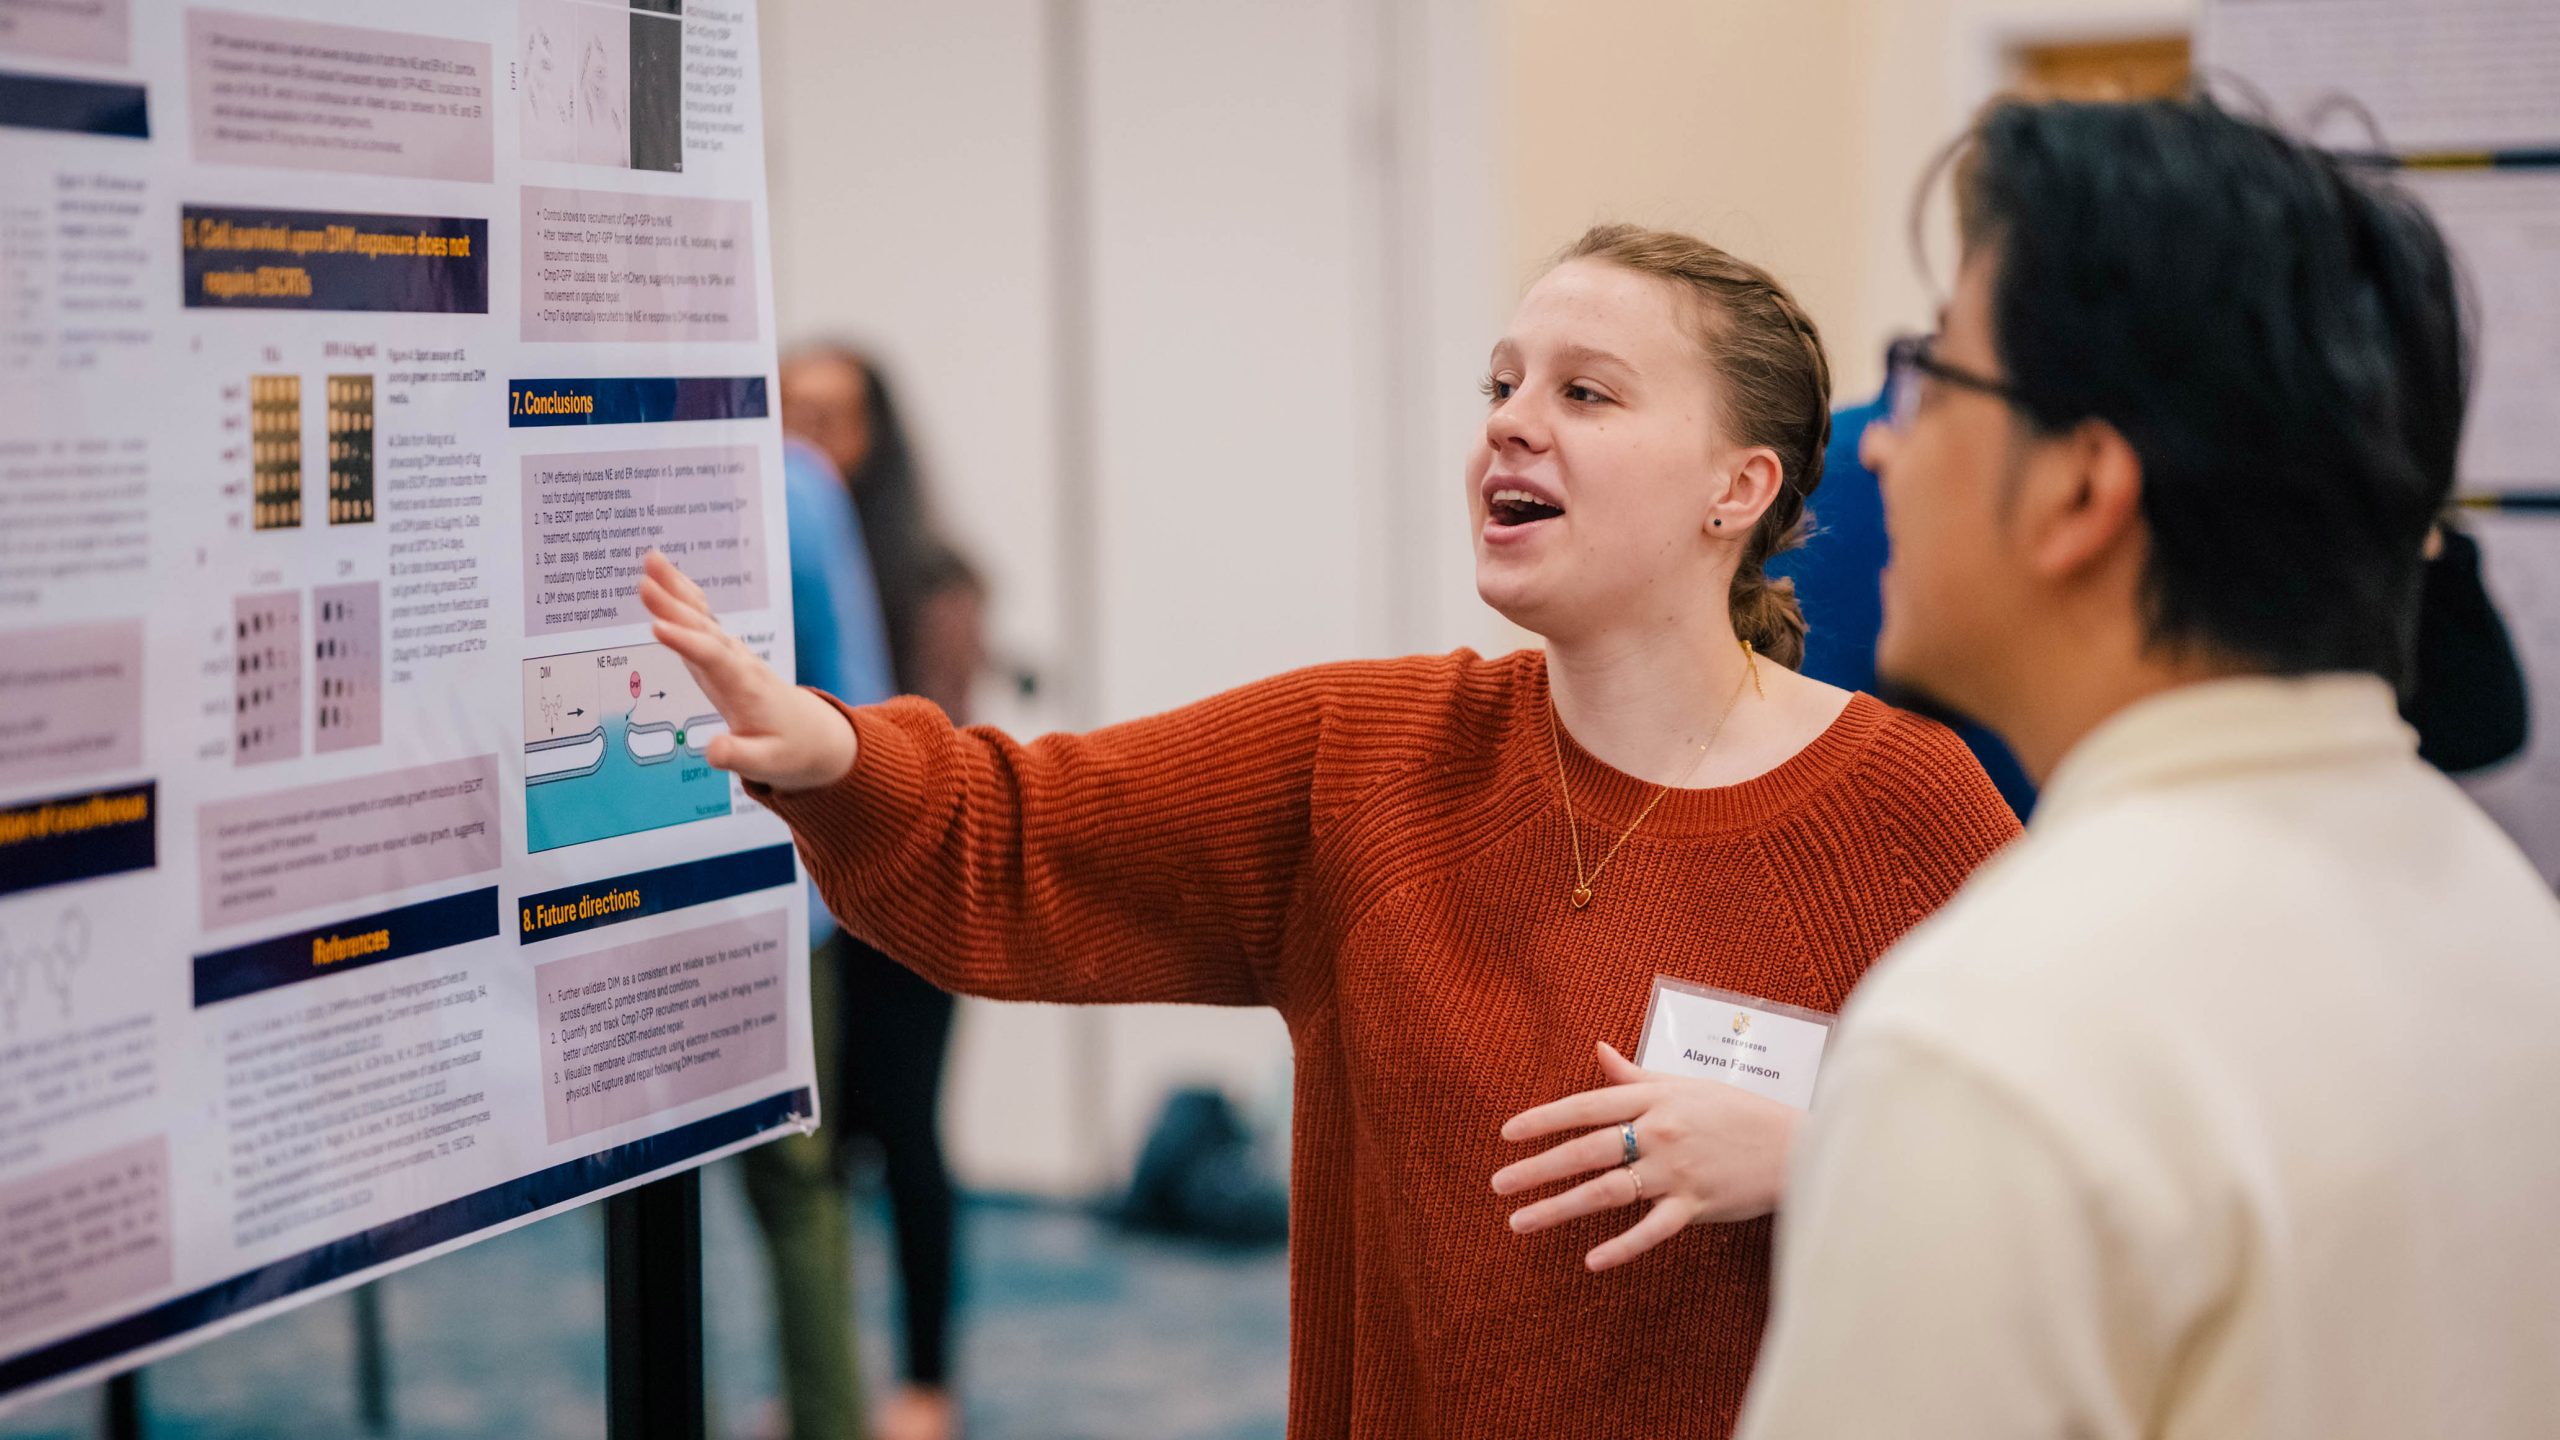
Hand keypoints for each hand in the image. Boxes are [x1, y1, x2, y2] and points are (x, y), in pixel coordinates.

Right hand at [636, 549, 857, 790]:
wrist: (813, 735)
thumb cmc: (789, 749)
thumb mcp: (769, 763)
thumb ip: (740, 757)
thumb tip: (712, 752)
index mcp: (746, 687)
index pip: (714, 659)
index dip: (687, 643)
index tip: (657, 628)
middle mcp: (738, 662)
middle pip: (704, 629)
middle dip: (675, 606)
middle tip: (644, 581)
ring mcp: (730, 654)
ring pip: (702, 617)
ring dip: (676, 589)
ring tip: (651, 559)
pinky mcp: (721, 654)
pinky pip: (701, 620)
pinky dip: (684, 597)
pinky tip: (665, 576)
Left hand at [1493, 1041, 1798, 1271]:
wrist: (1794, 1143)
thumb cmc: (1735, 1110)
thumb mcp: (1684, 1083)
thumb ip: (1634, 1074)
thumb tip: (1598, 1049)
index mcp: (1653, 1099)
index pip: (1585, 1107)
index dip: (1543, 1119)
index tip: (1506, 1134)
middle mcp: (1658, 1132)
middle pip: (1586, 1150)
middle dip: (1537, 1168)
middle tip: (1497, 1185)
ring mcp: (1676, 1171)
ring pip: (1607, 1190)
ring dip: (1559, 1207)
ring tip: (1520, 1221)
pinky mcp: (1697, 1204)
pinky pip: (1652, 1229)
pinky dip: (1622, 1246)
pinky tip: (1590, 1260)